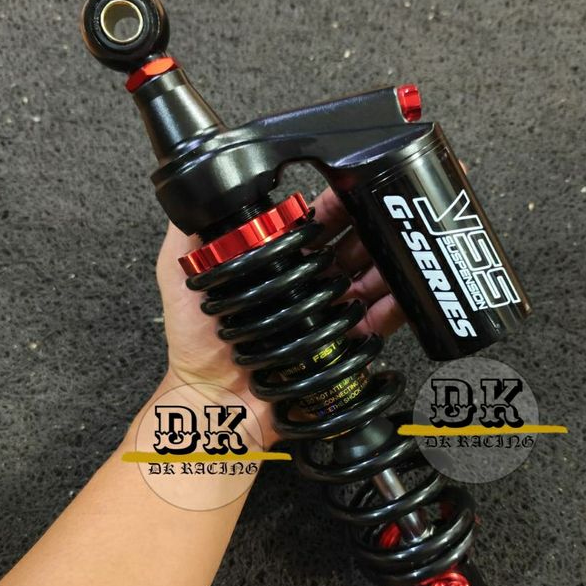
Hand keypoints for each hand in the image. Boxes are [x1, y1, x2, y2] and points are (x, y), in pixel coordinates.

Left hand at [155, 187, 406, 446]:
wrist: (215, 401)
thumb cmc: (195, 342)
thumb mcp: (177, 274)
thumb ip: (188, 232)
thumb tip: (193, 188)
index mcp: (278, 265)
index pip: (315, 226)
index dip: (335, 206)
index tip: (350, 185)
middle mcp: (306, 286)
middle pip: (349, 247)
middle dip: (368, 227)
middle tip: (383, 210)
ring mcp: (328, 314)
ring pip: (370, 277)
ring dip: (387, 259)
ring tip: (400, 242)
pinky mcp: (343, 343)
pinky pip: (379, 320)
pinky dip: (397, 303)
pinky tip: (407, 285)